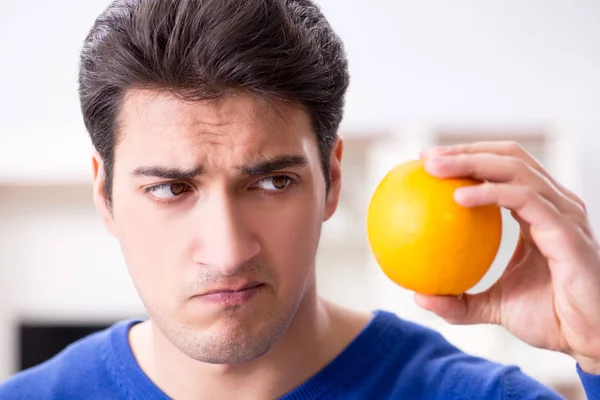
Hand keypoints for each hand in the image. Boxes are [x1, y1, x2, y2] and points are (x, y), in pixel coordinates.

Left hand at [414, 141, 599, 373]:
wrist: (587, 339)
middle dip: (465, 151)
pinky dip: (490, 192)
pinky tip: (458, 198)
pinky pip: (524, 199)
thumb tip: (420, 298)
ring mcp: (564, 213)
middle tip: (426, 157)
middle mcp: (555, 204)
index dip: (468, 157)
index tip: (429, 161)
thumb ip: (458, 301)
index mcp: (540, 211)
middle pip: (508, 157)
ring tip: (434, 167)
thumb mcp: (495, 307)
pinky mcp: (566, 230)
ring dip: (471, 162)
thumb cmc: (549, 318)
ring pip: (516, 169)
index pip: (503, 168)